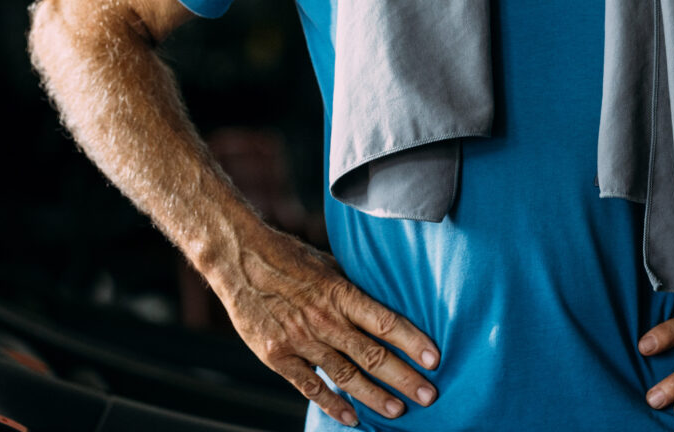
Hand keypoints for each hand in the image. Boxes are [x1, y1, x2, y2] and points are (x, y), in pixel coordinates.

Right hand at [209, 227, 439, 426]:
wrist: (239, 259)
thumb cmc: (286, 257)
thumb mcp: (327, 264)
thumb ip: (351, 288)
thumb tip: (383, 299)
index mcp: (340, 293)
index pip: (384, 321)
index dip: (412, 341)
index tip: (434, 359)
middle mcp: (323, 319)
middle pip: (372, 355)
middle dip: (404, 377)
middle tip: (428, 395)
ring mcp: (300, 340)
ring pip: (345, 375)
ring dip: (374, 396)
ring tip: (398, 410)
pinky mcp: (278, 355)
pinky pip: (309, 386)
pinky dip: (331, 404)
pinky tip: (351, 417)